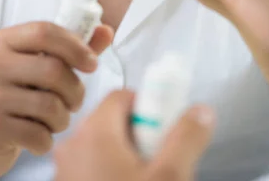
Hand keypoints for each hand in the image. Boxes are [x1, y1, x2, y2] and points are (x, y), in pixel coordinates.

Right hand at [0, 21, 112, 180]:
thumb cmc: (16, 93)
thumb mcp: (38, 64)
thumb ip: (72, 48)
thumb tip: (105, 31)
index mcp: (5, 40)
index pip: (45, 31)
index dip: (75, 46)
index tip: (92, 63)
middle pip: (53, 69)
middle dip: (75, 90)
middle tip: (75, 100)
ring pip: (49, 104)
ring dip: (63, 117)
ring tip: (57, 118)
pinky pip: (38, 134)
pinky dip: (47, 139)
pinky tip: (40, 135)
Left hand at [55, 90, 213, 180]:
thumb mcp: (170, 179)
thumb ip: (187, 137)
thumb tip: (201, 110)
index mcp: (93, 134)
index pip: (122, 96)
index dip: (150, 105)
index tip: (168, 129)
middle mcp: (73, 149)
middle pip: (114, 123)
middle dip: (144, 137)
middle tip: (163, 163)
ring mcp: (66, 174)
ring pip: (105, 150)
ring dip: (132, 160)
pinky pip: (94, 171)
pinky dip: (115, 176)